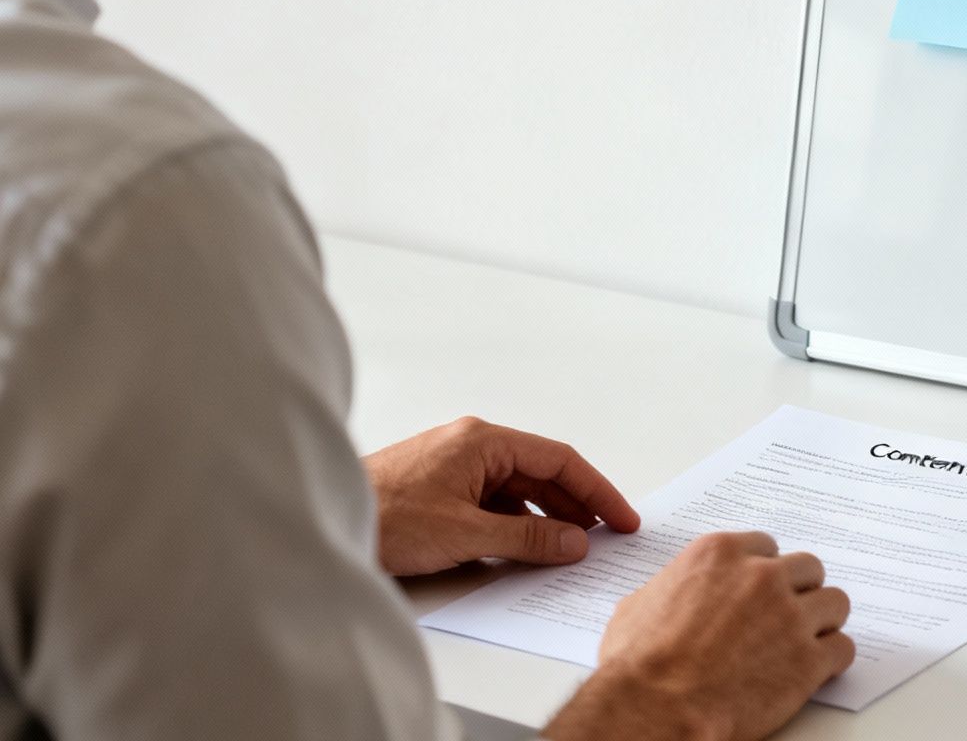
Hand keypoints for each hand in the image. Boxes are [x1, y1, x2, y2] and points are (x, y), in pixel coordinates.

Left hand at [362, 417, 639, 576]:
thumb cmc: (383, 516)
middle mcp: (473, 446)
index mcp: (483, 441)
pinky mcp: (440, 489)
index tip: (622, 519)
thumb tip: (576, 542)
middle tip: (604, 539)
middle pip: (541, 474)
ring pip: (517, 491)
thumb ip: (527, 539)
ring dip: (544, 520)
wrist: (319, 520)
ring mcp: (455, 466)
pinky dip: (514, 526)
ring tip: (568, 550)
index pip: (559, 460)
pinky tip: (523, 550)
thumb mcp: (465, 534)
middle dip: (575, 507)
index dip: (597, 491)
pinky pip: (493, 504)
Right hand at [545, 531, 854, 740]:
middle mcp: (761, 577)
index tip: (765, 589)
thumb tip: (669, 594)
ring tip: (807, 642)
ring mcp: (790, 617)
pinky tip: (817, 669)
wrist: (655, 708)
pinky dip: (833, 659)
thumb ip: (670, 588)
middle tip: (788, 616)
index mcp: (721, 555)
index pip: (766, 547)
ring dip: (823, 622)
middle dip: (800, 592)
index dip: (766, 571)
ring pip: (834, 603)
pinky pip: (843, 648)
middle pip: (807, 569)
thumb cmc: (638, 665)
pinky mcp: (809, 660)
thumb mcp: (638, 606)